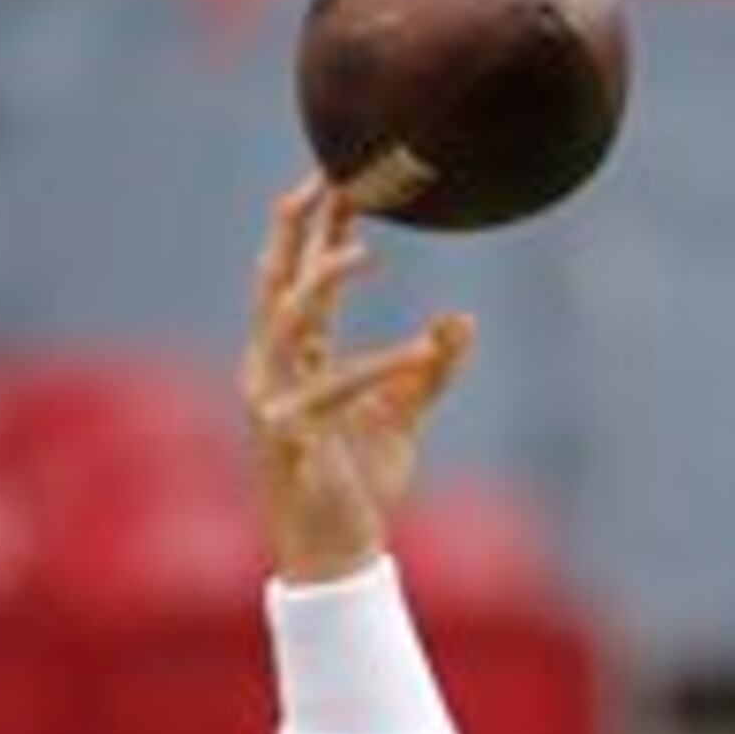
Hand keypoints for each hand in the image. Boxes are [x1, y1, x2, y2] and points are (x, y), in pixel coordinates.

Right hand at [238, 176, 472, 583]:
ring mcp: (272, 399)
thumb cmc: (360, 488)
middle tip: (327, 177)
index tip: (339, 176)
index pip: (297, 277)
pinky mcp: (288, 435)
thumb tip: (462, 319)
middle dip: (294, 226)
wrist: (337, 557)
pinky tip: (427, 348)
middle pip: (276, 279)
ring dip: (322, 278)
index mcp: (294, 360)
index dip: (313, 227)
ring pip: (286, 317)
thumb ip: (430, 369)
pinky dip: (383, 364)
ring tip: (366, 248)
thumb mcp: (403, 418)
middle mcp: (271, 369)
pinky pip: (334, 386)